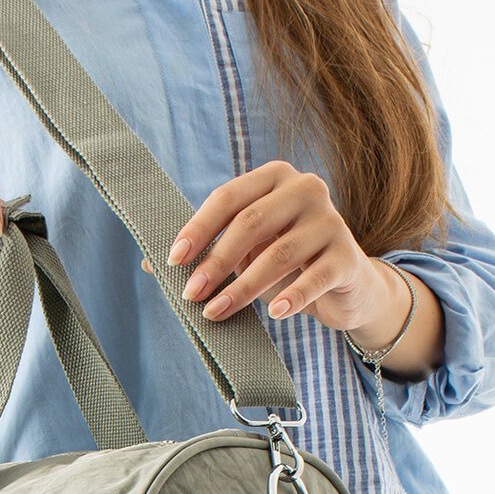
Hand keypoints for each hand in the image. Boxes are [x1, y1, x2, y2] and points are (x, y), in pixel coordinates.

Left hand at [139, 159, 387, 337]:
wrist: (344, 285)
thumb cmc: (283, 262)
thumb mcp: (244, 252)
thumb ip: (204, 250)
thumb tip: (147, 264)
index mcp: (274, 178)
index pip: (228, 197)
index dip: (198, 228)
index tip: (172, 261)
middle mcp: (305, 189)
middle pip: (251, 223)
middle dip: (215, 261)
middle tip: (190, 295)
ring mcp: (331, 221)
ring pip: (279, 254)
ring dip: (242, 288)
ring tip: (215, 313)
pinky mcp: (348, 256)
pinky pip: (315, 278)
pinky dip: (291, 297)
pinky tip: (273, 315)